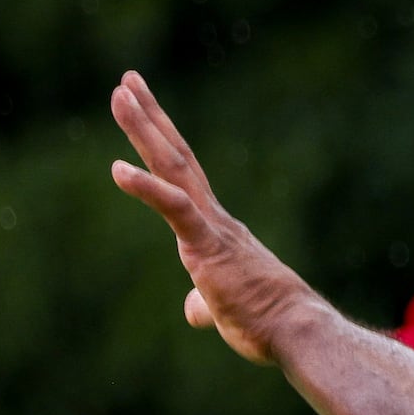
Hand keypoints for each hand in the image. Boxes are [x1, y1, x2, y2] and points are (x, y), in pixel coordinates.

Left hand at [105, 71, 320, 366]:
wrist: (297, 333)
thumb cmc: (270, 324)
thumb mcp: (227, 310)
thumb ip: (205, 305)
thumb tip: (196, 312)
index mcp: (217, 231)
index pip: (184, 177)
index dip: (162, 140)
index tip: (143, 107)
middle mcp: (215, 219)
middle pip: (176, 157)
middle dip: (150, 118)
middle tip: (127, 81)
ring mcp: (212, 228)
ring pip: (173, 168)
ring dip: (144, 129)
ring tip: (120, 93)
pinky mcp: (208, 246)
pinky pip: (174, 209)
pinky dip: (144, 187)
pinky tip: (116, 168)